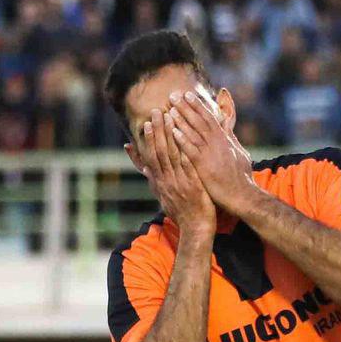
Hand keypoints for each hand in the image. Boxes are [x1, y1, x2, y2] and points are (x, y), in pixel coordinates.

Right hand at [139, 108, 215, 234]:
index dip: (148, 140)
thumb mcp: (163, 197)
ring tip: (170, 116)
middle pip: (158, 151)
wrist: (194, 229)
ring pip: (171, 155)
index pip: (150, 157)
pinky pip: (186, 165)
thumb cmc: (182, 213)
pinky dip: (184, 150)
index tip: (146, 124)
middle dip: (157, 131)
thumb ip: (154, 181)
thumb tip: (146, 169)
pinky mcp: (191, 185)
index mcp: (159, 182)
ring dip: (169, 135)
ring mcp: (178, 182)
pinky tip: (186, 137)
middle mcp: (166, 180)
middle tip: (156, 111)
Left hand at [168, 90, 255, 214]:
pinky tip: (173, 131)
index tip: (187, 95)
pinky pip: (192, 150)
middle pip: (200, 120)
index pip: (209, 118)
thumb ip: (230, 137)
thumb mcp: (238, 152)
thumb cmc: (240, 177)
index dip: (197, 106)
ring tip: (170, 108)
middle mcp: (218, 143)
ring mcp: (212, 154)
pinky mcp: (205, 166)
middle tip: (173, 95)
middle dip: (186, 107)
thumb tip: (226, 125)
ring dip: (182, 119)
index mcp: (224, 140)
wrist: (242, 195)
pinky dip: (183, 139)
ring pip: (195, 132)